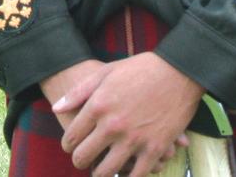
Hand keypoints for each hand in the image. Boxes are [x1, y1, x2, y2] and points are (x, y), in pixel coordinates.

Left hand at [52, 52, 203, 176]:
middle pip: (83, 158)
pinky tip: (125, 172)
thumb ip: (79, 91)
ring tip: (101, 168)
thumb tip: (57, 107)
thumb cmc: (141, 69)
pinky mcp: (154, 149)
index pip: (71, 138)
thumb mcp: (107, 72)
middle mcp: (112, 125)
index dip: (69, 144)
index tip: (73, 145)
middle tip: (85, 158)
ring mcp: (133, 139)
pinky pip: (134, 176)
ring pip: (105, 172)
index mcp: (99, 105)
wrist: (178, 71)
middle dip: (81, 160)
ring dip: (99, 173)